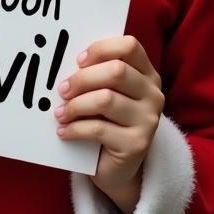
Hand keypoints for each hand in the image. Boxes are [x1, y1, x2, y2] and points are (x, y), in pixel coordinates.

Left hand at [55, 35, 164, 213]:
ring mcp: (148, 120)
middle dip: (82, 79)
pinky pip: (99, 129)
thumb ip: (95, 75)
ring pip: (106, 99)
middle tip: (62, 90)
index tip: (79, 60)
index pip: (129, 46)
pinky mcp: (137, 144)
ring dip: (75, 105)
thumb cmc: (106, 121)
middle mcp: (153, 94)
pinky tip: (64, 131)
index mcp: (146, 74)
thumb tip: (65, 64)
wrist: (117, 167)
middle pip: (116, 71)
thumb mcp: (104, 93)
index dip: (101, 49)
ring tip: (60, 113)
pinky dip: (75, 129)